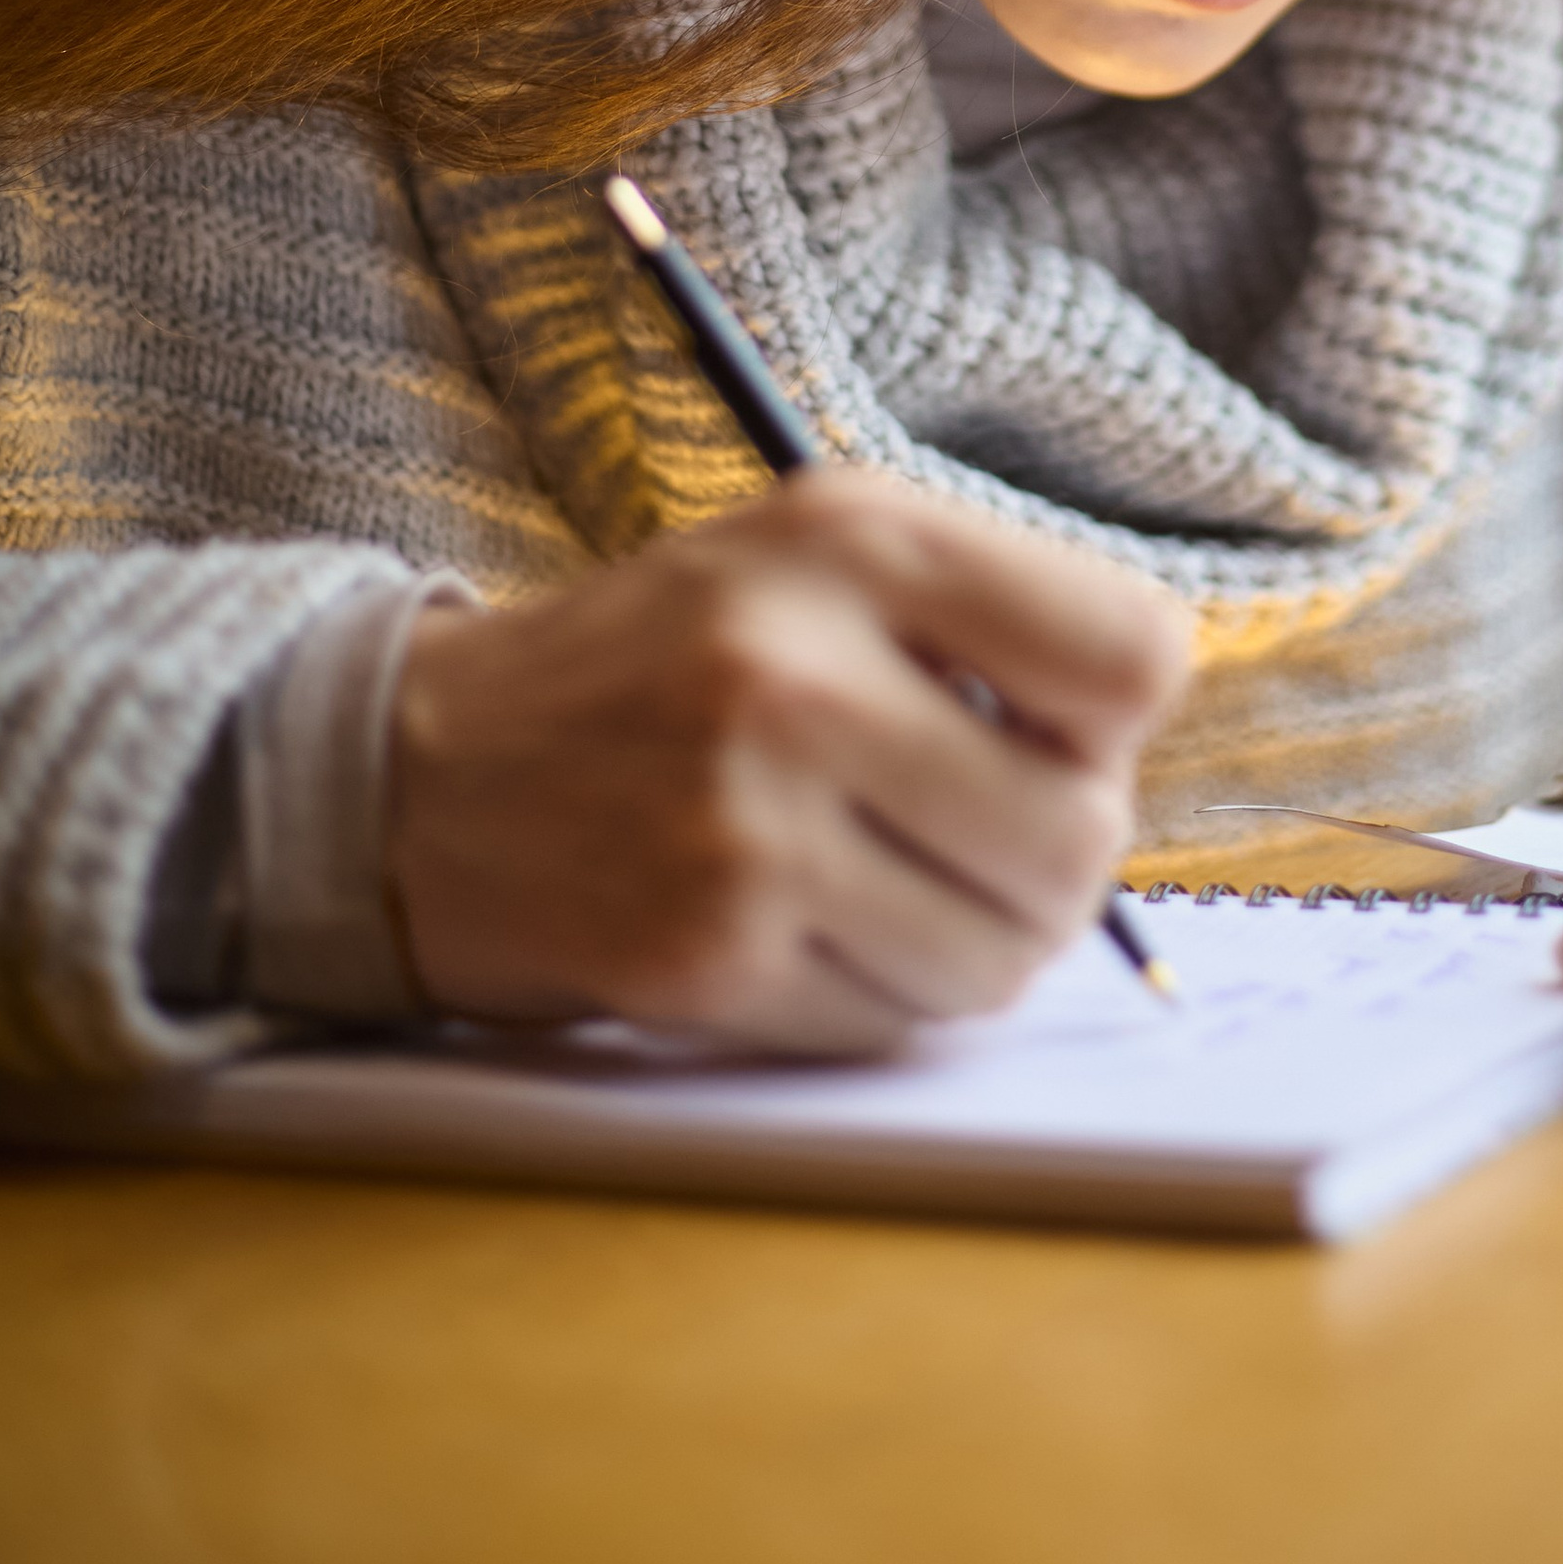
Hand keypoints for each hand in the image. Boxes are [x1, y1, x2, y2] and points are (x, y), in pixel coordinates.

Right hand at [386, 472, 1190, 1052]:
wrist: (428, 773)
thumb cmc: (671, 661)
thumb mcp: (816, 555)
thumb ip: (990, 616)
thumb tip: (1132, 755)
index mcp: (856, 540)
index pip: (1134, 655)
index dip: (1110, 719)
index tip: (1040, 727)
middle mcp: (800, 672)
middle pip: (1084, 834)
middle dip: (1053, 860)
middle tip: (970, 833)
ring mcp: (748, 825)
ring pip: (1003, 955)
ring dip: (967, 945)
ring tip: (877, 880)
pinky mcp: (704, 955)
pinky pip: (892, 1023)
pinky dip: (868, 998)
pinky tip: (791, 927)